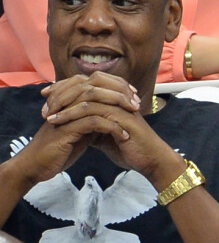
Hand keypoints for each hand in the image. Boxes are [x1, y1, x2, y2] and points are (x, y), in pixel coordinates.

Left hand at [41, 72, 176, 179]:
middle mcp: (118, 97)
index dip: (66, 86)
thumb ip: (93, 126)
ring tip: (48, 115)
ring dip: (64, 104)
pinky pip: (92, 110)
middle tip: (45, 103)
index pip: (87, 82)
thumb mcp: (106, 134)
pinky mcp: (121, 116)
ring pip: (87, 95)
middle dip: (62, 91)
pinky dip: (72, 115)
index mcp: (115, 97)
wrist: (150, 159)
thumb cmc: (131, 148)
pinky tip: (59, 122)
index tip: (47, 95)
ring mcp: (120, 105)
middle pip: (85, 83)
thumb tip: (76, 125)